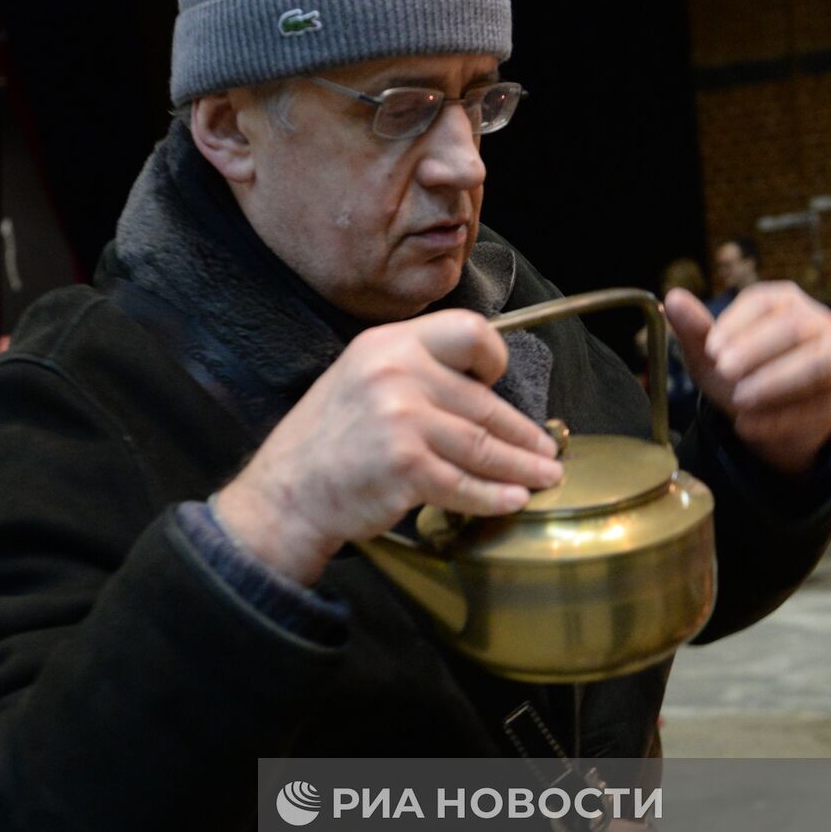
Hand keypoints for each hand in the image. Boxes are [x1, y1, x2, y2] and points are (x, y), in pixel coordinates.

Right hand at [214, 308, 562, 584]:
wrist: (286, 493)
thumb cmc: (324, 444)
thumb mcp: (358, 380)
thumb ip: (411, 373)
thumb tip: (479, 390)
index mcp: (386, 344)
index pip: (466, 331)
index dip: (494, 358)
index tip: (500, 383)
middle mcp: (395, 373)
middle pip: (482, 401)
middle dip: (522, 433)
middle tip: (545, 451)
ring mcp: (401, 419)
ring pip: (482, 445)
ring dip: (521, 467)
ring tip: (544, 477)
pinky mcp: (406, 465)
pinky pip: (465, 484)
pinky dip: (494, 497)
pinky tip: (512, 500)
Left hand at [665, 283, 830, 474]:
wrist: (767, 416)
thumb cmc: (739, 372)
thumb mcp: (710, 353)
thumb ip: (694, 328)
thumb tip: (672, 298)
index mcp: (781, 302)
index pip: (764, 302)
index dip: (737, 323)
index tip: (712, 347)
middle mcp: (815, 323)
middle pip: (795, 328)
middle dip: (757, 350)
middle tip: (724, 370)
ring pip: (818, 364)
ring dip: (775, 383)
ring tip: (739, 399)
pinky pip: (817, 406)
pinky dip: (778, 419)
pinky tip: (747, 425)